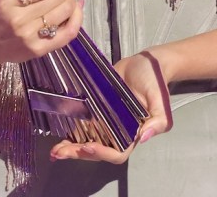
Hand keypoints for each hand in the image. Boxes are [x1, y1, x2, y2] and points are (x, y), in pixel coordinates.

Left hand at [48, 50, 173, 163]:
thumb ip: (158, 120)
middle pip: (97, 151)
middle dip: (79, 154)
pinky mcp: (96, 109)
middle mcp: (118, 131)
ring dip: (71, 147)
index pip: (118, 153)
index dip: (102, 153)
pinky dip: (70, 132)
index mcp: (134, 133)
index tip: (88, 146)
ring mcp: (105, 121)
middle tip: (61, 152)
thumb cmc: (155, 81)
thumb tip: (144, 137)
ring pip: (86, 141)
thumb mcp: (161, 100)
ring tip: (55, 149)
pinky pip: (82, 125)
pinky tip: (58, 132)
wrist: (146, 62)